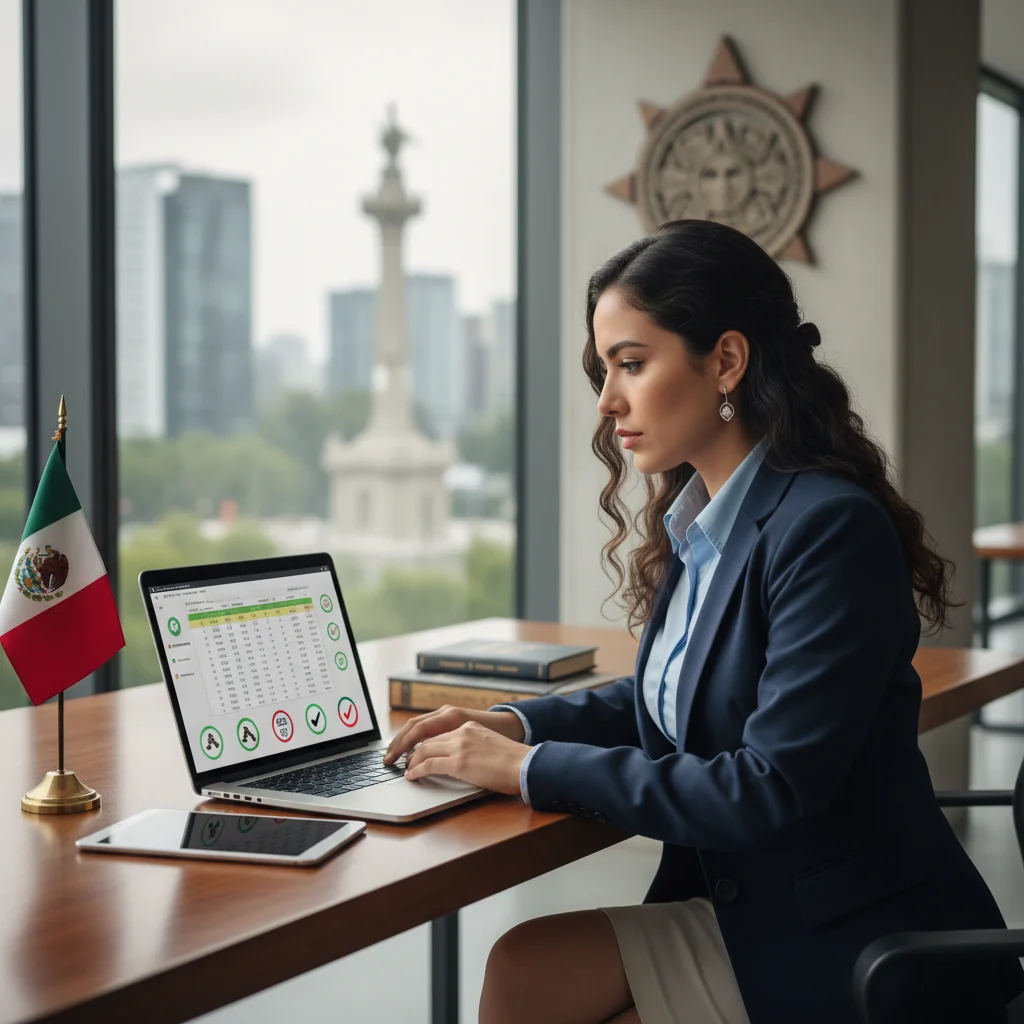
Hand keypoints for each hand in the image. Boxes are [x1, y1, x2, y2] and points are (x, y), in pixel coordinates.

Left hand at [403, 719, 529, 795]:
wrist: (524, 765)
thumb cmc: (513, 762)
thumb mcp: (490, 746)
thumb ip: (474, 748)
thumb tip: (465, 762)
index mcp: (470, 727)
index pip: (440, 734)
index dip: (425, 744)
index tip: (417, 752)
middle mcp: (462, 732)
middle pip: (428, 740)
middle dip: (412, 751)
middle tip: (404, 761)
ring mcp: (459, 747)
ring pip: (424, 751)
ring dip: (412, 761)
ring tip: (406, 770)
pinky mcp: (458, 763)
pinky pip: (428, 765)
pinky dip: (416, 771)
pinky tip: (412, 777)